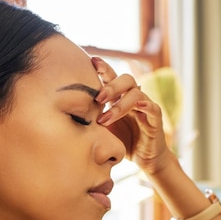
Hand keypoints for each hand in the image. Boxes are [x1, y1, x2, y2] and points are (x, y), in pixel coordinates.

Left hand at [92, 57, 171, 173]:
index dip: (103, 67)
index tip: (91, 61)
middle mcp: (132, 97)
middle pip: (125, 79)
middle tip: (98, 98)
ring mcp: (145, 106)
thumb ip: (90, 118)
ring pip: (136, 93)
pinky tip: (138, 106)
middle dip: (111, 86)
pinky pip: (153, 107)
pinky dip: (146, 104)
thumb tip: (65, 112)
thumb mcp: (102, 129)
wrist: (144, 159)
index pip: (111, 77)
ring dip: (119, 105)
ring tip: (106, 119)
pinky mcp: (155, 118)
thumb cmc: (121, 140)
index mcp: (119, 96)